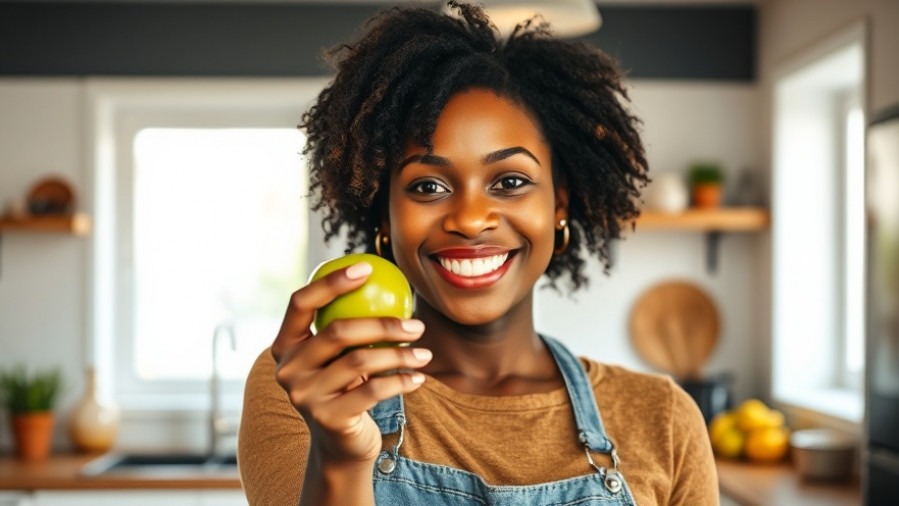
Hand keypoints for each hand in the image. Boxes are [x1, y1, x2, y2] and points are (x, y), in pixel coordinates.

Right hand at [271, 260, 430, 464]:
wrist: (341, 443)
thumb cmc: (346, 387)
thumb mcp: (340, 356)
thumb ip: (347, 324)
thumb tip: (383, 277)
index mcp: (285, 345)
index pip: (300, 303)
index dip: (330, 282)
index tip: (367, 267)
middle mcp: (287, 369)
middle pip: (337, 331)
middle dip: (383, 323)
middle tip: (417, 325)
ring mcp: (304, 395)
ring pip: (360, 361)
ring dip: (400, 355)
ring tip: (425, 354)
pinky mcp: (327, 418)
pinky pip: (373, 391)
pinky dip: (401, 381)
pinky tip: (419, 378)